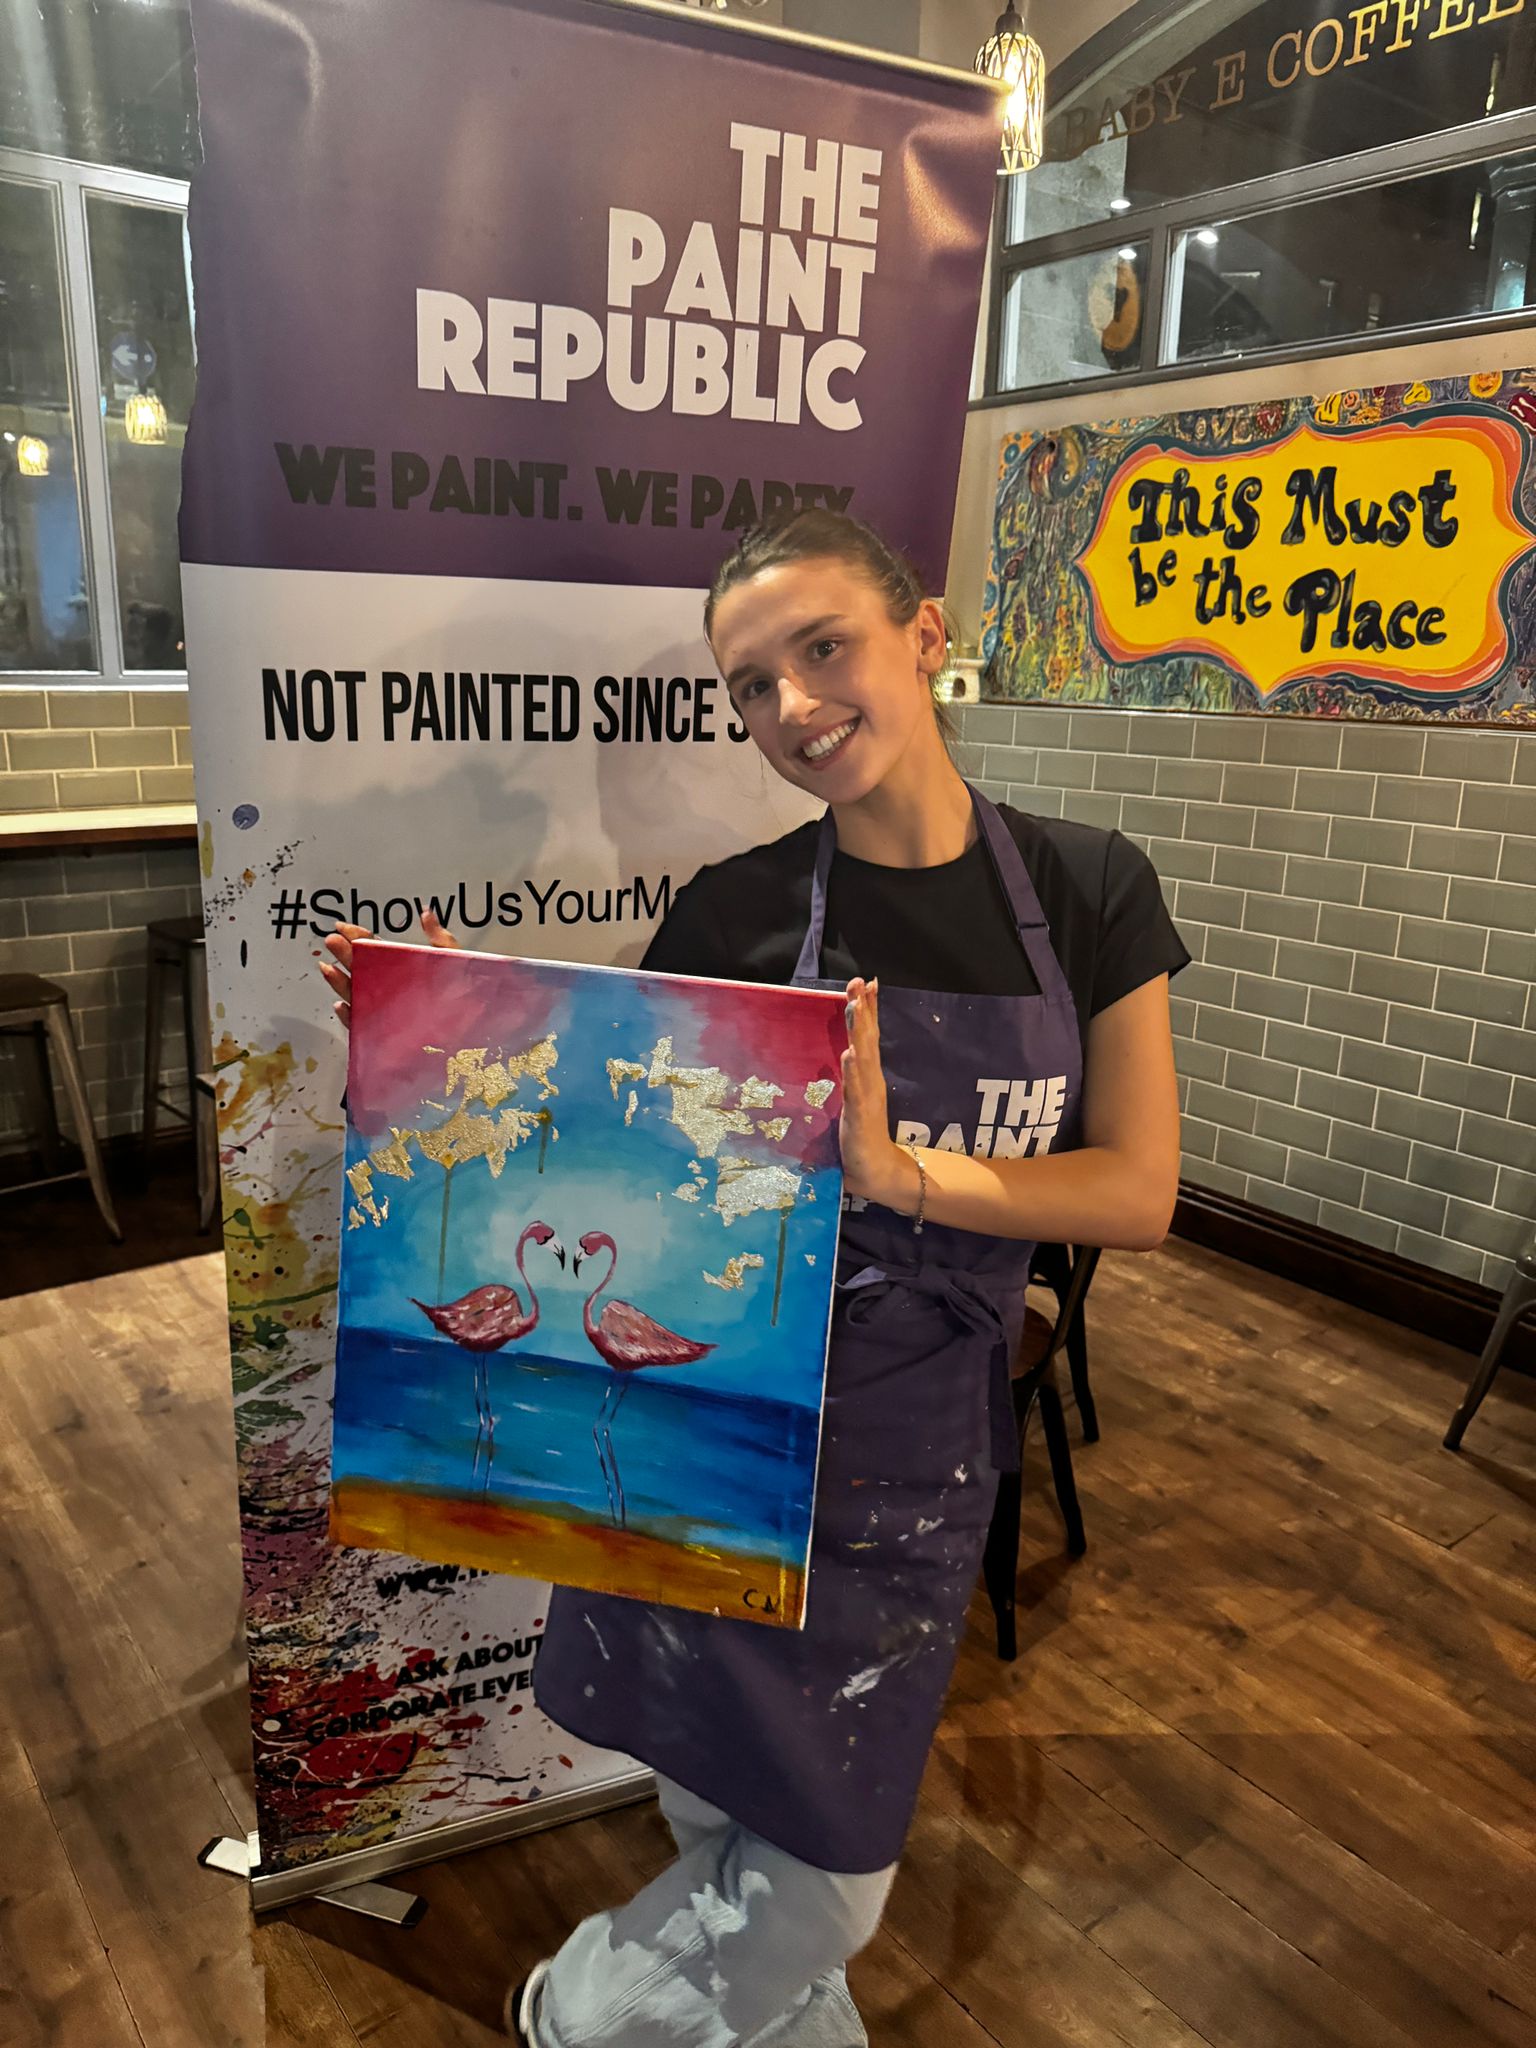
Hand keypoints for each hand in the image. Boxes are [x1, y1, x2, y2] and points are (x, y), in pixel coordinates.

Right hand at [316, 909, 460, 1031]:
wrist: (478, 1032)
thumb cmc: (467, 997)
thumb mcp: (454, 962)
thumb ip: (439, 938)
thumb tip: (426, 912)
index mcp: (403, 969)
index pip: (375, 950)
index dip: (358, 937)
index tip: (343, 927)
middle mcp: (390, 989)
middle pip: (361, 970)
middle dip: (345, 955)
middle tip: (333, 942)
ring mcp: (386, 1011)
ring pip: (357, 996)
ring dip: (341, 983)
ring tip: (330, 969)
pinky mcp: (386, 1035)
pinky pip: (363, 1027)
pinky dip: (351, 1018)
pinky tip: (344, 1006)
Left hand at [838, 978, 916, 1211]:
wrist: (877, 1172)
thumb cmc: (861, 1138)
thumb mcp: (853, 1100)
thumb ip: (851, 1078)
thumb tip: (846, 1053)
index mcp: (868, 1076)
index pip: (868, 1036)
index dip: (868, 1009)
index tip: (866, 982)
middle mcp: (871, 1081)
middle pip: (867, 1038)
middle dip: (864, 1009)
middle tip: (860, 981)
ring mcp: (867, 1096)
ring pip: (863, 1057)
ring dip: (859, 1031)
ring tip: (855, 1006)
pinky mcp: (860, 1115)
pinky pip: (856, 1089)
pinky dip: (853, 1071)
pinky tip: (850, 1053)